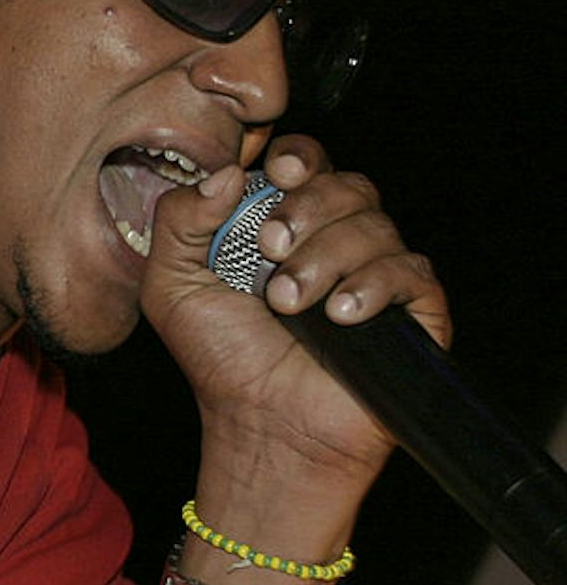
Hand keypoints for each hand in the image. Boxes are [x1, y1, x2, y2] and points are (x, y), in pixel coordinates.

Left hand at [142, 138, 450, 517]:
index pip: (307, 164)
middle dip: (305, 210)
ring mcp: (375, 274)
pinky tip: (338, 316)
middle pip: (346, 184)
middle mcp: (334, 240)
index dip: (299, 159)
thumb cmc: (220, 357)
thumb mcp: (171, 283)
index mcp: (281, 223)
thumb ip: (179, 219)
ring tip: (288, 304)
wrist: (261, 425)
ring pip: (376, 225)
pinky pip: (411, 271)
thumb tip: (226, 173)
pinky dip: (371, 286)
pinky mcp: (413, 312)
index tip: (278, 175)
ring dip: (324, 259)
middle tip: (270, 252)